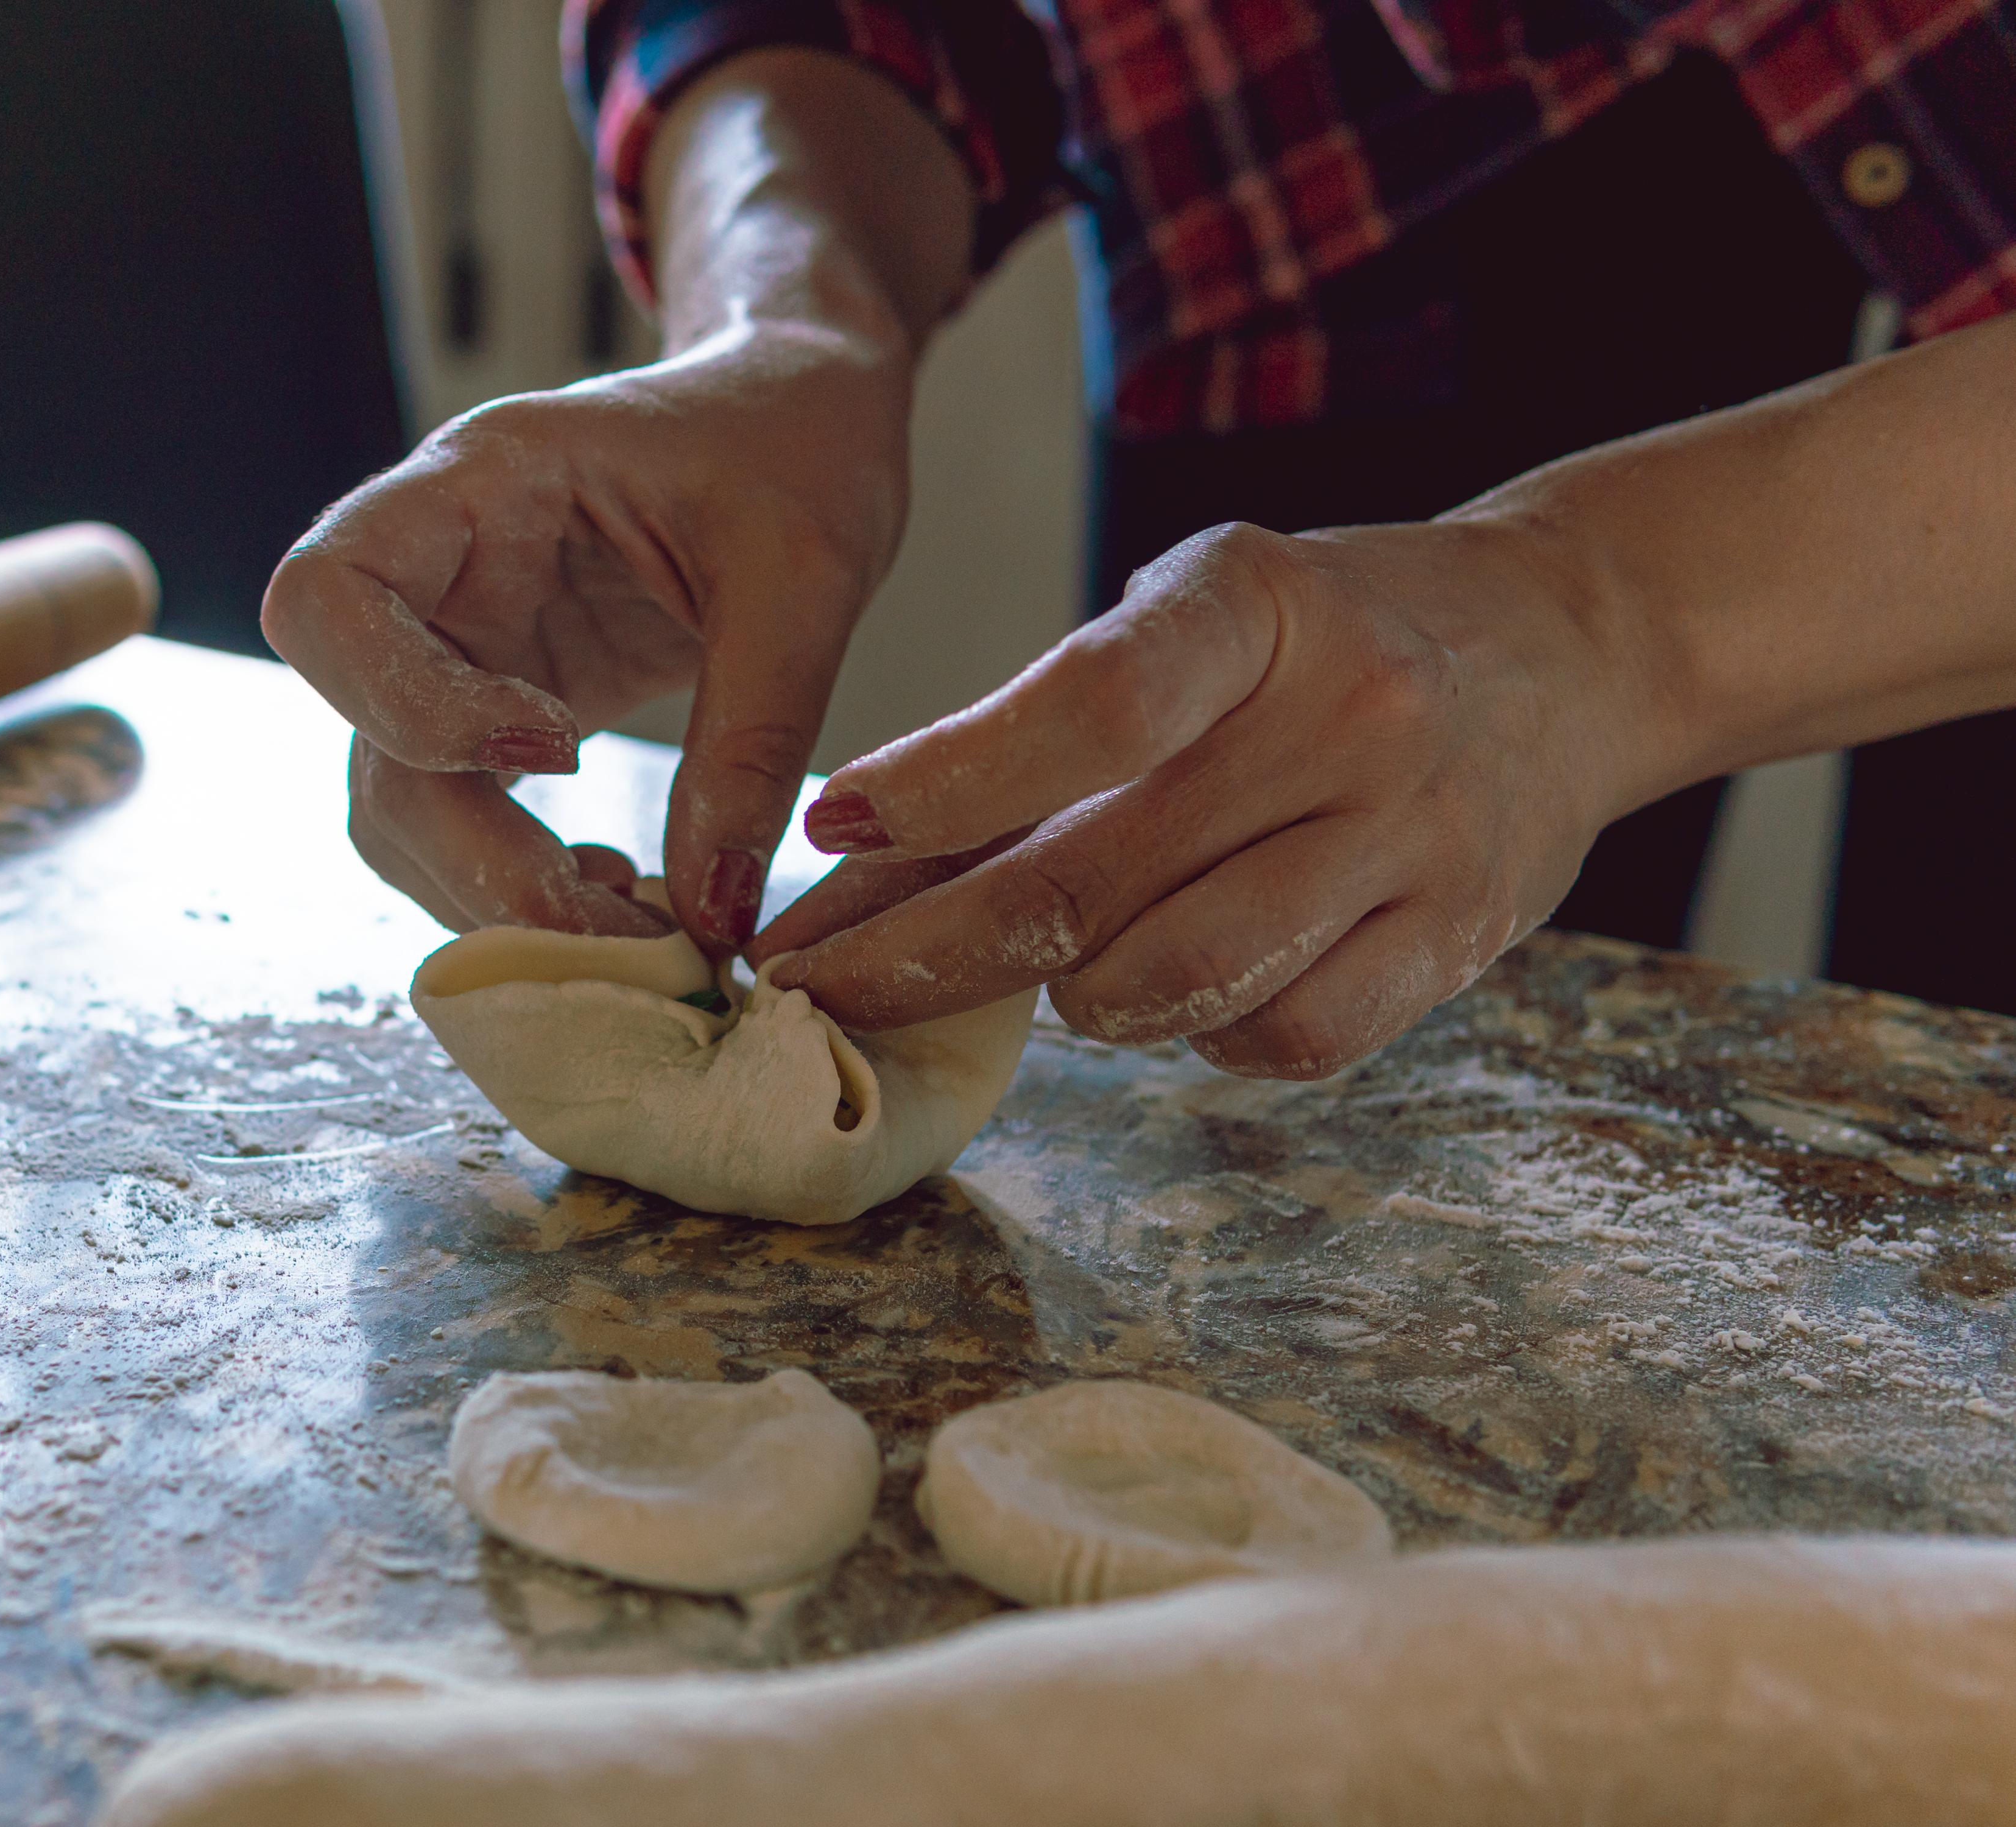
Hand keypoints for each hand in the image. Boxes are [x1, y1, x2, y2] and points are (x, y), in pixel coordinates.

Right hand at [262, 46, 975, 952]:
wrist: (802, 414)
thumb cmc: (794, 445)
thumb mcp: (806, 581)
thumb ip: (754, 741)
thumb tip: (713, 913)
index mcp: (481, 484)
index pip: (329, 595)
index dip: (407, 702)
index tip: (560, 749)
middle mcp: (439, 570)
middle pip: (365, 736)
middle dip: (473, 851)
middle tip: (614, 922)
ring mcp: (463, 646)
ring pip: (400, 801)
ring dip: (491, 888)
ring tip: (628, 923)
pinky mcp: (502, 709)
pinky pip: (463, 818)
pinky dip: (521, 882)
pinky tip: (618, 892)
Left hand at [754, 516, 1682, 1076]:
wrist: (1567, 647)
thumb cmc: (1318, 643)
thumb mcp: (1184, 630)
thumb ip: (1033, 737)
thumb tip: (846, 863)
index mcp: (1257, 603)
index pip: (1090, 705)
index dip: (947, 781)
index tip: (835, 826)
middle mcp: (1348, 713)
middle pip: (1093, 881)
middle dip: (922, 956)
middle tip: (820, 989)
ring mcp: (1414, 834)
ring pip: (1173, 983)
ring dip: (1071, 999)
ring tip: (1045, 967)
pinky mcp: (1460, 940)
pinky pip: (1280, 1040)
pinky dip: (1198, 1035)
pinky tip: (1184, 987)